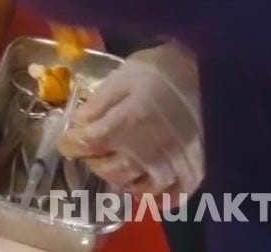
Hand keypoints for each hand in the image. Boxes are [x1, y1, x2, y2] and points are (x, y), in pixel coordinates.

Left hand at [58, 44, 203, 199]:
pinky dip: (154, 199)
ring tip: (115, 165)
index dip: (71, 144)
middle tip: (92, 148)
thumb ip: (98, 104)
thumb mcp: (121, 77)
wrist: (205, 71)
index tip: (65, 141)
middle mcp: (150, 152)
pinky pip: (171, 198)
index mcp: (129, 123)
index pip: (89, 144)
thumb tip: (77, 125)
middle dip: (94, 160)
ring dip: (119, 179)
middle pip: (110, 171)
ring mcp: (174, 166)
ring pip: (136, 188)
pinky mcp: (194, 172)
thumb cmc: (158, 70)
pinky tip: (144, 189)